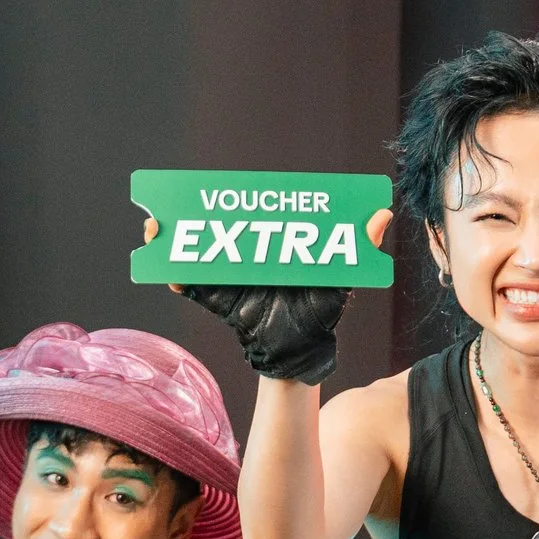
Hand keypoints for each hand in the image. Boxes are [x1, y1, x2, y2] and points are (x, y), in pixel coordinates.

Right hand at [148, 209, 391, 385]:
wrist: (302, 352)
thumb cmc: (323, 311)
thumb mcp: (342, 275)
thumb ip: (360, 245)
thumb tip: (382, 215)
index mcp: (271, 242)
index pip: (246, 212)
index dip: (226, 198)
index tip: (212, 187)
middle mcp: (246, 254)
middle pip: (210, 227)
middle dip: (187, 214)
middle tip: (171, 203)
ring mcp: (230, 277)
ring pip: (194, 253)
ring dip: (173, 241)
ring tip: (156, 228)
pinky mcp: (221, 301)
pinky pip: (195, 289)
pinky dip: (179, 280)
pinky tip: (170, 273)